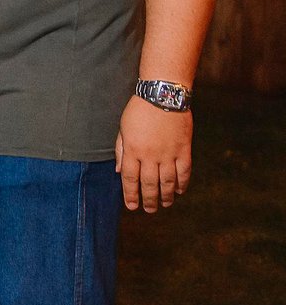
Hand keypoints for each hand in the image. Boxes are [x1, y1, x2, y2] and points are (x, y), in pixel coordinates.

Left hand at [115, 96, 191, 212]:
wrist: (163, 94)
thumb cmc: (139, 110)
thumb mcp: (123, 128)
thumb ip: (121, 151)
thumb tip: (120, 172)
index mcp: (133, 150)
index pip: (130, 179)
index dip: (131, 195)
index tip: (132, 206)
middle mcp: (150, 155)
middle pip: (149, 184)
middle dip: (149, 200)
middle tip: (150, 210)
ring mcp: (169, 153)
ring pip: (168, 182)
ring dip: (166, 196)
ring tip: (164, 204)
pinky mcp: (184, 149)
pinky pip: (184, 172)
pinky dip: (182, 184)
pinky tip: (179, 191)